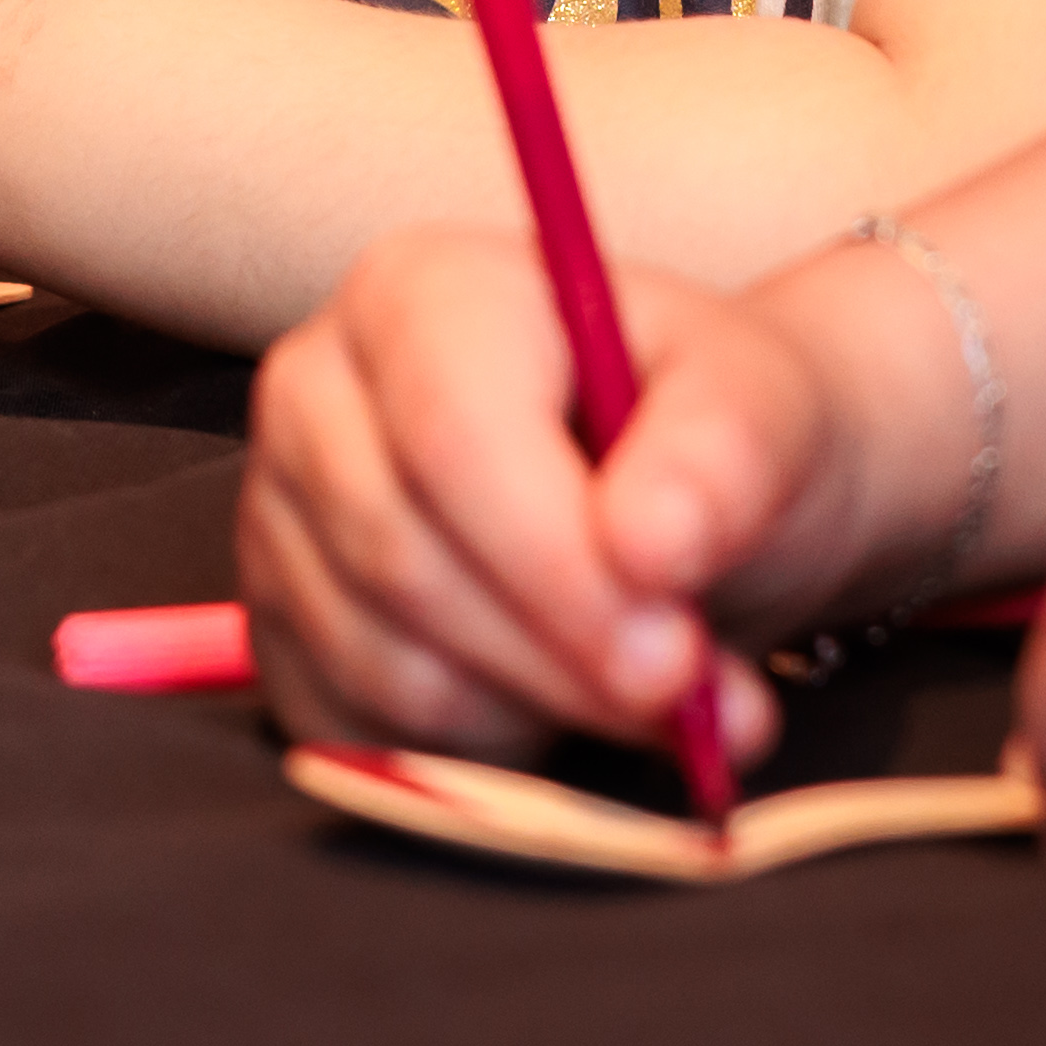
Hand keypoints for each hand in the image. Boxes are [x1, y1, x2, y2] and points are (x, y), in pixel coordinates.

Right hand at [239, 223, 866, 763]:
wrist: (690, 498)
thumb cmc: (711, 434)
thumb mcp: (765, 407)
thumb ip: (724, 456)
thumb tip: (652, 542)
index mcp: (421, 292)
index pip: (453, 440)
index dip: (558, 567)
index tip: (674, 660)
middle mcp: (319, 389)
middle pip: (406, 561)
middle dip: (563, 660)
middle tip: (686, 701)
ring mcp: (281, 513)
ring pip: (384, 663)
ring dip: (535, 710)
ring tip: (630, 683)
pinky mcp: (280, 628)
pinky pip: (359, 731)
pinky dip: (476, 753)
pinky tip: (551, 699)